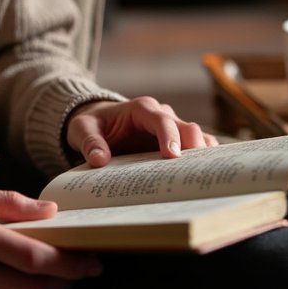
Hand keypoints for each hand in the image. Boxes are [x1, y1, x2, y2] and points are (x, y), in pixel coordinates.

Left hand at [66, 97, 217, 167]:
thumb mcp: (82, 129)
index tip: (172, 156)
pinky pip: (196, 150)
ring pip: (198, 138)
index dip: (169, 136)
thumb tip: (99, 160)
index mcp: (141, 109)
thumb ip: (89, 142)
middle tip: (194, 172)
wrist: (100, 122)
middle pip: (187, 128)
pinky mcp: (177, 142)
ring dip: (203, 156)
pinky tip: (203, 179)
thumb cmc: (93, 124)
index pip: (161, 120)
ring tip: (205, 178)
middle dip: (194, 148)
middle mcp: (162, 115)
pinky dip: (202, 162)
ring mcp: (173, 129)